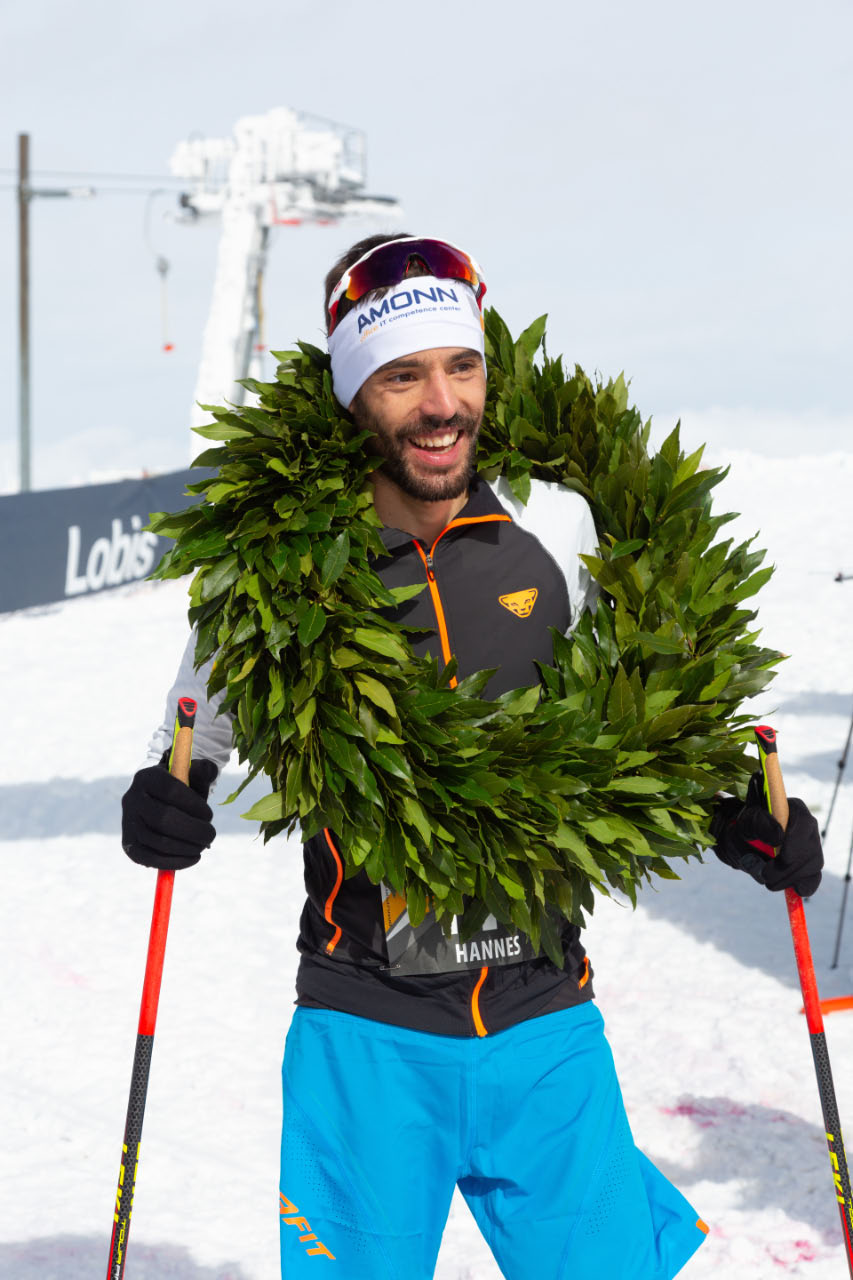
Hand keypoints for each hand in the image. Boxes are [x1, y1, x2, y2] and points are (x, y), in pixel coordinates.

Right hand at [122, 754, 217, 869]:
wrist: (161, 802)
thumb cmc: (183, 789)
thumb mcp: (193, 776)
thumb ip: (202, 770)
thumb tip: (207, 769)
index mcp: (147, 777)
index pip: (171, 790)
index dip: (194, 805)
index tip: (209, 815)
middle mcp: (132, 798)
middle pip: (163, 819)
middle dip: (193, 830)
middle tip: (210, 835)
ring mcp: (128, 822)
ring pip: (157, 841)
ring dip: (186, 847)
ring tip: (202, 845)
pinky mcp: (129, 844)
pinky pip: (149, 858)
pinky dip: (174, 862)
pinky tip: (192, 858)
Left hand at [710, 772, 822, 897]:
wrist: (743, 841)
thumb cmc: (746, 827)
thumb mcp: (746, 821)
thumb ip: (759, 824)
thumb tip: (778, 837)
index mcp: (795, 809)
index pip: (804, 823)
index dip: (795, 843)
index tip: (783, 858)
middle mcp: (808, 827)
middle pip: (810, 849)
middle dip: (788, 868)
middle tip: (766, 876)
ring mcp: (812, 846)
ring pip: (812, 866)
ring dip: (789, 878)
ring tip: (768, 881)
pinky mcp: (810, 865)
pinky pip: (813, 878)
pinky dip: (804, 886)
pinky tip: (795, 890)